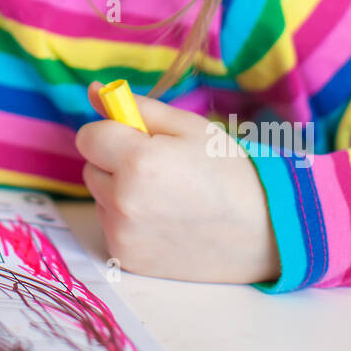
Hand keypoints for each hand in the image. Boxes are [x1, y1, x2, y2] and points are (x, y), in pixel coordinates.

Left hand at [75, 84, 280, 284]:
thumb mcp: (188, 127)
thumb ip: (136, 107)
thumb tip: (92, 91)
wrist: (262, 231)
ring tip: (166, 197)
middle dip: (115, 163)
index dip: (113, 133)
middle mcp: (123, 201)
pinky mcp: (127, 258)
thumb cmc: (227, 170)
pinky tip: (164, 221)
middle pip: (91, 168)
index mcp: (137, 161)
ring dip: (120, 193)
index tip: (138, 139)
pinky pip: (111, 226)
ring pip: (100, 198)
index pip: (88, 137)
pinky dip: (128, 221)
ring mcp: (123, 234)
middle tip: (160, 169)